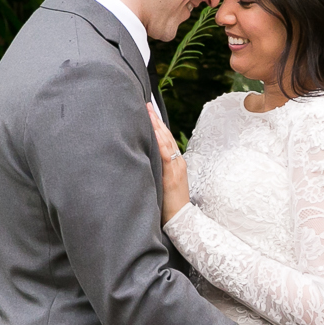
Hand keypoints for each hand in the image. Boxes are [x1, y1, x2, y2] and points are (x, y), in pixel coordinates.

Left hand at [147, 103, 188, 223]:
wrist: (180, 220)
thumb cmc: (170, 204)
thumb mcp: (164, 183)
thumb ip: (157, 171)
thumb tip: (142, 160)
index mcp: (176, 163)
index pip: (166, 139)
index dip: (158, 125)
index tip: (149, 111)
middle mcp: (177, 163)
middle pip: (166, 136)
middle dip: (156, 119)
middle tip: (146, 104)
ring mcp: (175, 169)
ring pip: (166, 142)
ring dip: (156, 126)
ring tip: (148, 111)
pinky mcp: (172, 176)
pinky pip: (166, 156)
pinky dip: (160, 143)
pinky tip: (154, 132)